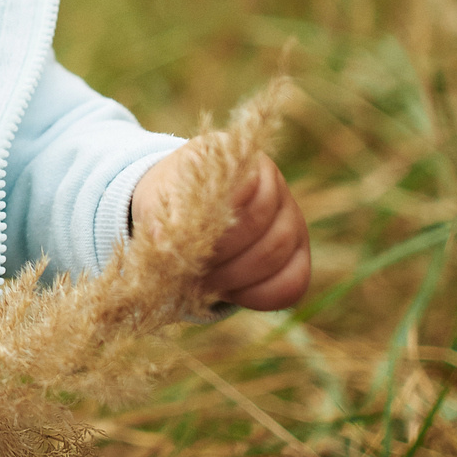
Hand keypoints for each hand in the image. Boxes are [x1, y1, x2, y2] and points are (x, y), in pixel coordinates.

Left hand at [130, 149, 308, 310]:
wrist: (186, 212)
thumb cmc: (172, 202)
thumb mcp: (157, 202)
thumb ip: (161, 218)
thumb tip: (161, 244)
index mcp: (239, 159)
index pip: (238, 192)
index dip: (211, 226)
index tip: (182, 245)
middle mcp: (275, 184)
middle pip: (258, 224)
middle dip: (220, 257)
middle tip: (189, 272)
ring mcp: (292, 219)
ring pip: (277, 255)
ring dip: (234, 278)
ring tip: (201, 284)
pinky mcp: (299, 253)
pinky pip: (292, 283)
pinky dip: (259, 297)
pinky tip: (228, 293)